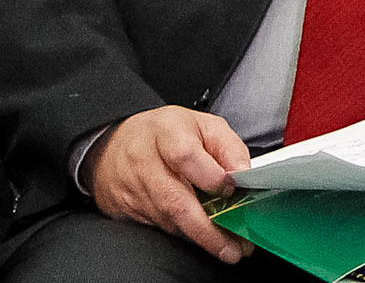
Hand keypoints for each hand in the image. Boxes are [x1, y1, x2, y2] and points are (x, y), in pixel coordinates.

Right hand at [89, 107, 252, 261]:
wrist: (112, 146)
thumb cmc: (166, 133)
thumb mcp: (204, 125)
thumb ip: (228, 147)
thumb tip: (244, 174)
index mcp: (167, 132)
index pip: (186, 156)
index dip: (211, 176)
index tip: (231, 188)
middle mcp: (145, 164)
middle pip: (174, 200)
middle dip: (207, 229)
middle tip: (233, 246)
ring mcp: (133, 191)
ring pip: (169, 221)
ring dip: (201, 238)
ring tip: (229, 246)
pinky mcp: (126, 212)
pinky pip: (160, 227)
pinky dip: (185, 234)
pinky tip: (205, 238)